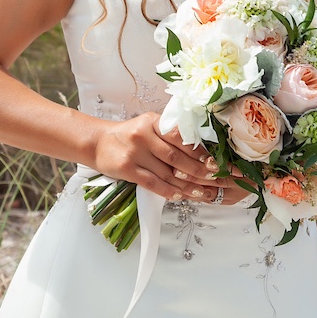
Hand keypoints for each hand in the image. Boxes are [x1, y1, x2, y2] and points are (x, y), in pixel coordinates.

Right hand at [91, 112, 249, 203]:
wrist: (98, 142)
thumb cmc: (129, 136)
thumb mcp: (148, 127)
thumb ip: (169, 135)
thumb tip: (201, 153)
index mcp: (153, 121)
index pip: (182, 137)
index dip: (201, 152)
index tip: (218, 162)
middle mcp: (143, 135)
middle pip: (177, 157)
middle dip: (200, 170)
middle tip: (217, 179)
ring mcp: (134, 152)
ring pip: (167, 172)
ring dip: (188, 185)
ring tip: (202, 192)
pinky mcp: (126, 168)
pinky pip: (153, 183)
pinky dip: (169, 191)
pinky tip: (179, 196)